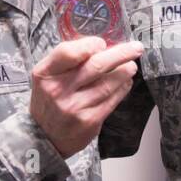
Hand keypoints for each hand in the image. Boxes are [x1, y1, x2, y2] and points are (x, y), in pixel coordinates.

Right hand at [30, 36, 143, 158]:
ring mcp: (75, 107)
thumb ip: (68, 60)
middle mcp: (59, 90)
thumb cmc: (50, 100)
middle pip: (95, 65)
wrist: (46, 136)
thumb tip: (101, 46)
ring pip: (108, 83)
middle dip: (121, 54)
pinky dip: (122, 88)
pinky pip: (112, 99)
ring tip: (131, 66)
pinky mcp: (90, 120)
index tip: (102, 43)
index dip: (90, 44)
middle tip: (135, 48)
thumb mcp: (47, 76)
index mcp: (45, 74)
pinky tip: (125, 82)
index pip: (68, 52)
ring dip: (125, 72)